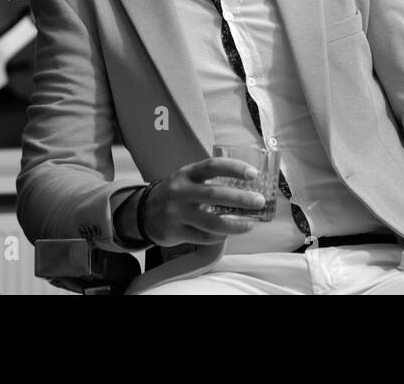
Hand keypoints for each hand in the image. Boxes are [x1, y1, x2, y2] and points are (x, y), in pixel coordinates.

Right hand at [141, 158, 266, 246]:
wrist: (144, 212)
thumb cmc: (177, 194)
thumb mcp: (188, 180)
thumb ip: (211, 181)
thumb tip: (247, 189)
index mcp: (187, 174)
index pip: (212, 166)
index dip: (234, 168)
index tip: (253, 174)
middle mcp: (180, 191)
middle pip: (214, 195)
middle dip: (240, 199)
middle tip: (259, 202)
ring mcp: (176, 213)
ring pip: (211, 222)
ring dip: (235, 224)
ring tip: (249, 224)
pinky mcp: (175, 232)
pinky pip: (203, 237)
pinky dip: (219, 237)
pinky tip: (227, 234)